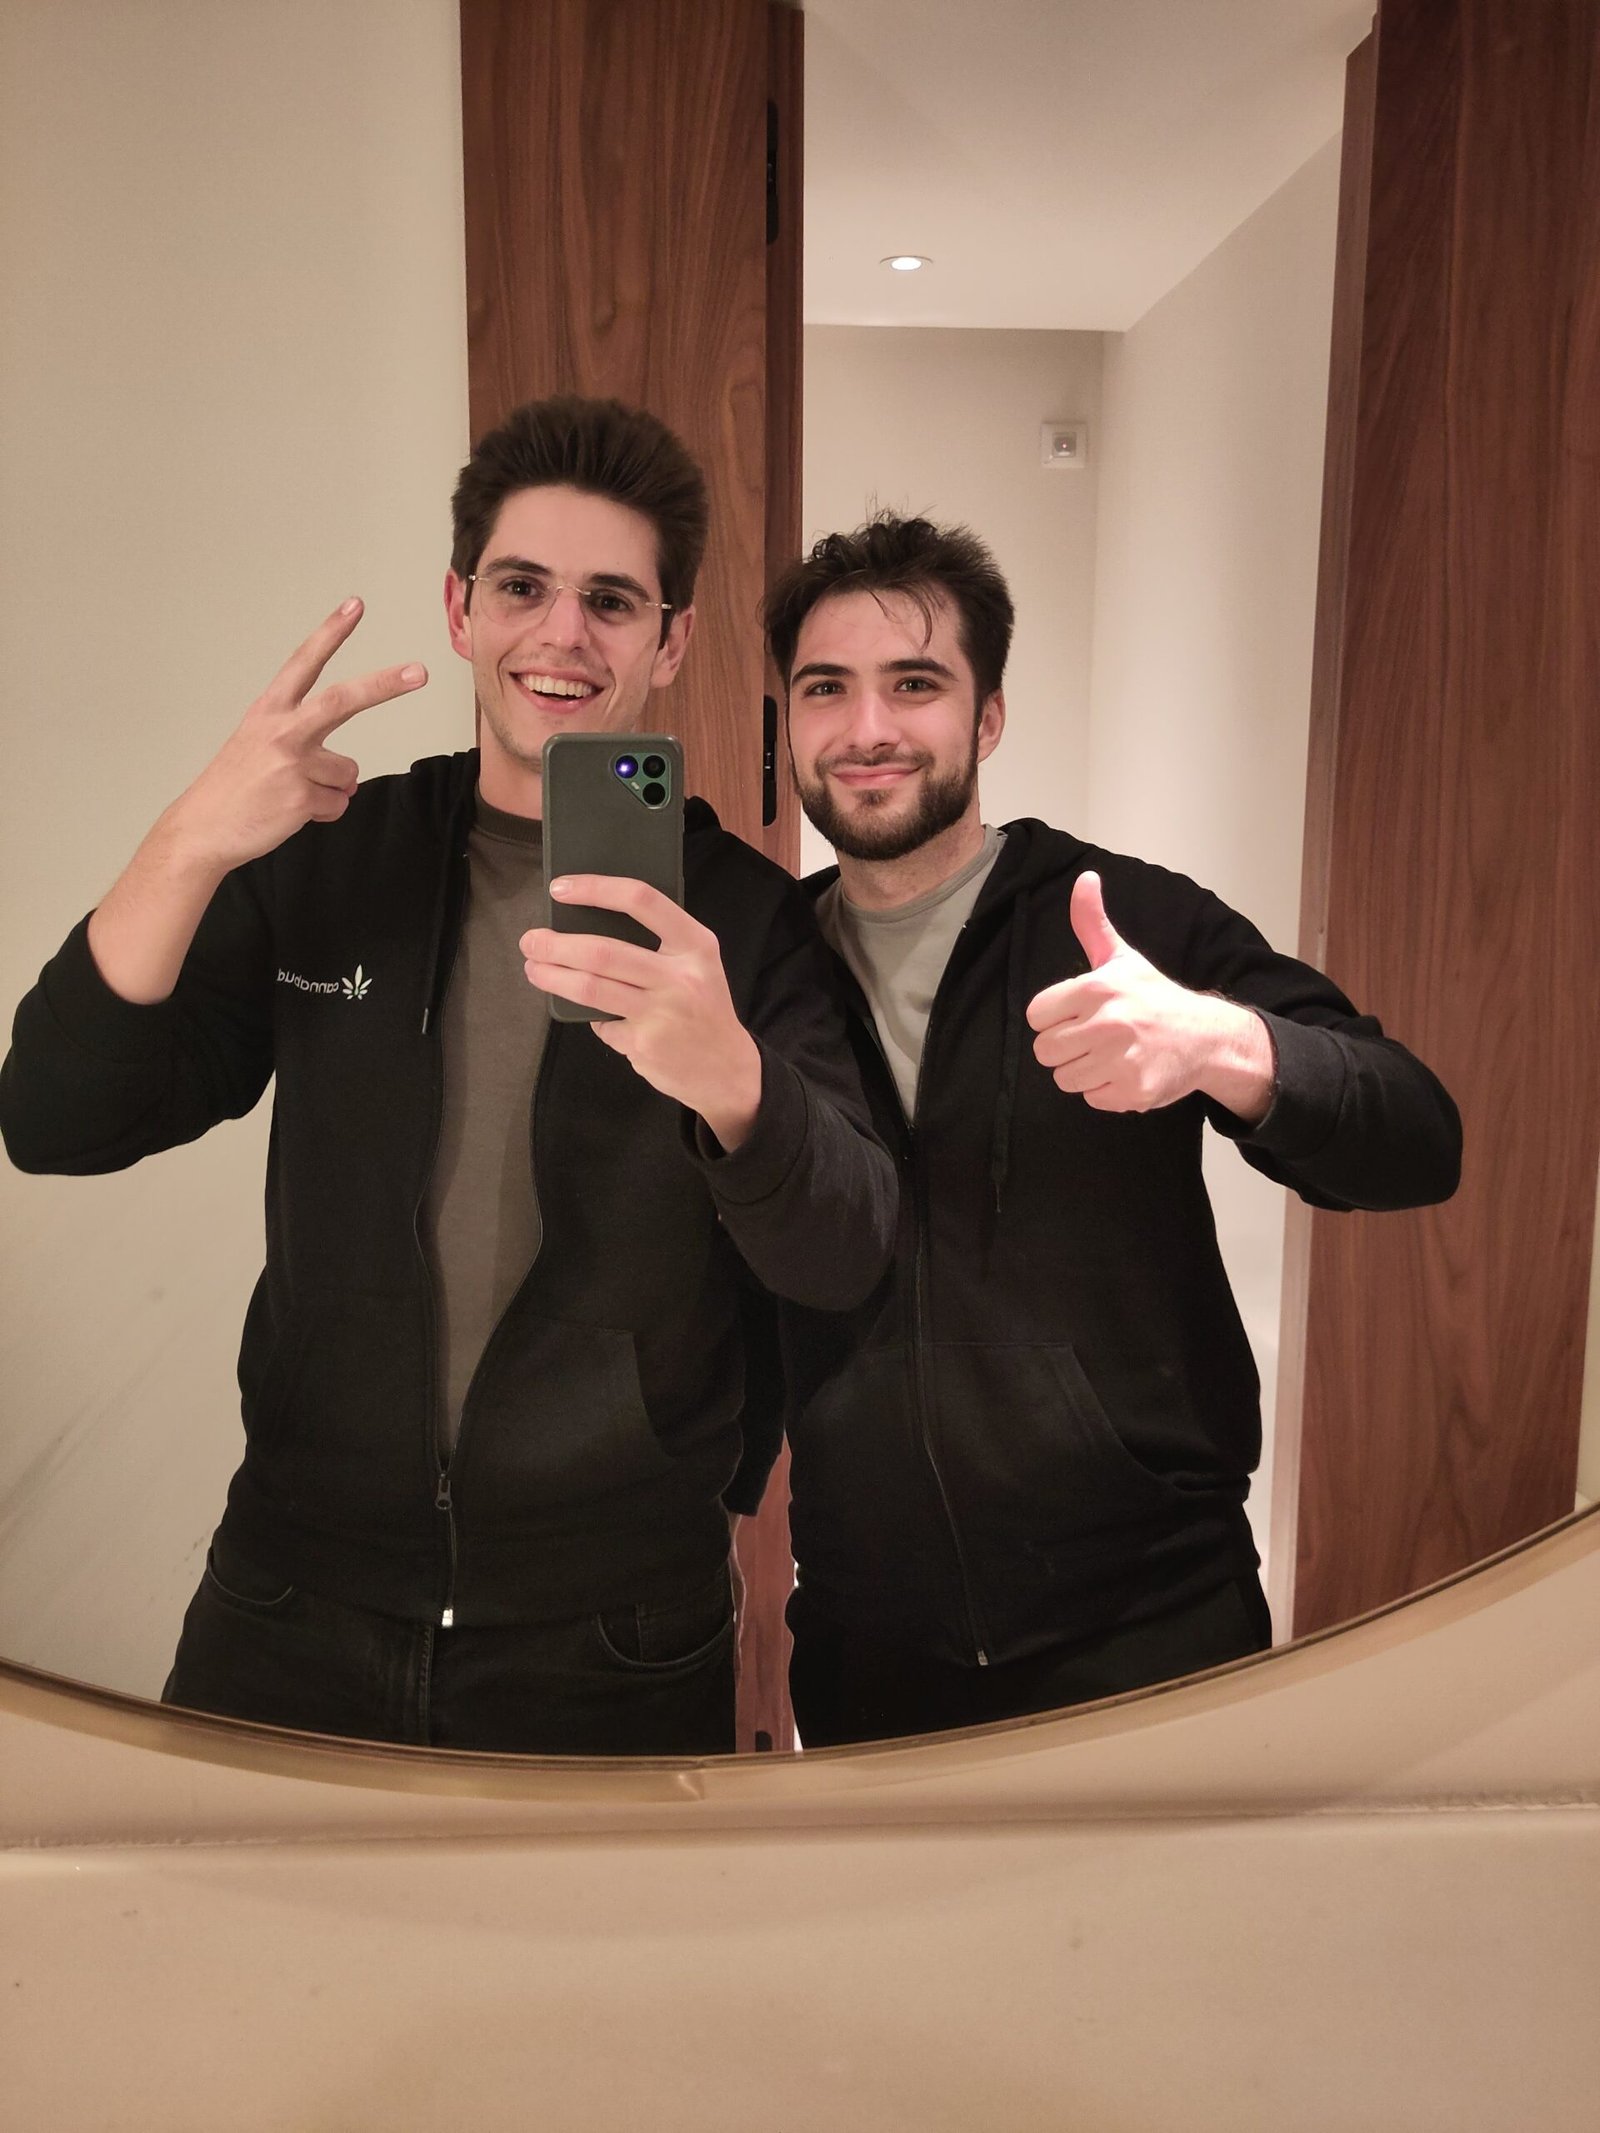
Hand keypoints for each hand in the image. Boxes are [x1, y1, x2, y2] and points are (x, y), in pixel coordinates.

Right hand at [165, 599, 426, 875]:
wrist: (202, 829)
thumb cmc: (235, 788)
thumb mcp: (260, 747)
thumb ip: (308, 749)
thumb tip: (348, 780)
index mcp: (269, 710)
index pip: (304, 662)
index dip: (330, 633)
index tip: (355, 606)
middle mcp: (281, 730)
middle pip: (343, 700)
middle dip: (385, 685)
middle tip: (420, 671)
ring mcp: (292, 763)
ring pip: (346, 774)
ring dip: (329, 791)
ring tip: (288, 795)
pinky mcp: (300, 797)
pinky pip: (338, 804)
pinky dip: (322, 813)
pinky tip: (288, 812)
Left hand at [521, 876, 762, 1150]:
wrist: (728, 1069)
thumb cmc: (702, 1008)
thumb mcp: (697, 966)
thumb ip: (658, 945)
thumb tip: (588, 931)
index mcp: (696, 944)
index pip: (642, 900)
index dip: (595, 889)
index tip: (560, 890)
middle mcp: (681, 976)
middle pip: (602, 951)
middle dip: (556, 945)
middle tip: (530, 941)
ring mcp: (662, 1012)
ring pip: (590, 987)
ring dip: (552, 977)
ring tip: (534, 969)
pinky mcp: (644, 1044)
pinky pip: (602, 1022)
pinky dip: (591, 1017)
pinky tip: (590, 1014)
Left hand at [1026, 872, 1273, 1119]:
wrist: (1207, 1037)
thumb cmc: (1155, 997)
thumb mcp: (1122, 958)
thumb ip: (1092, 922)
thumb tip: (1085, 878)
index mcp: (1098, 989)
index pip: (1036, 1015)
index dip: (1054, 1017)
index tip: (1078, 1014)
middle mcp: (1109, 1024)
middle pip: (1045, 1050)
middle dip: (1065, 1047)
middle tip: (1095, 1037)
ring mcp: (1121, 1061)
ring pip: (1064, 1078)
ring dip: (1083, 1070)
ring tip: (1111, 1054)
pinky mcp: (1134, 1092)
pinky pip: (1091, 1098)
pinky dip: (1106, 1090)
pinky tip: (1126, 1071)